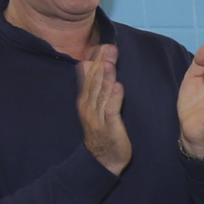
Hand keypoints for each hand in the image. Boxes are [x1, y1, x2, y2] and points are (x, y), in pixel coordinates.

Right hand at [78, 45, 130, 173]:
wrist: (101, 158)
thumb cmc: (100, 130)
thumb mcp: (92, 105)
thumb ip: (90, 85)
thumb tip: (85, 64)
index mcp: (86, 100)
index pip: (90, 76)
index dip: (96, 60)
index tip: (102, 44)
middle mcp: (89, 106)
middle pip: (95, 81)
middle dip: (102, 63)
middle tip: (108, 47)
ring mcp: (98, 116)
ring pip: (102, 93)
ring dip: (106, 77)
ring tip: (110, 62)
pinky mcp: (109, 127)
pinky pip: (111, 110)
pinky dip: (114, 98)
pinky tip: (118, 87)